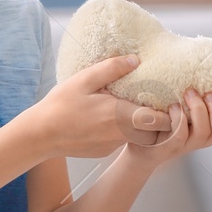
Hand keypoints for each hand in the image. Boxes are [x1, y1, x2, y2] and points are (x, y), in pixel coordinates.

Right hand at [26, 55, 173, 159]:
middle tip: (158, 102)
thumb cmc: (60, 105)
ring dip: (143, 126)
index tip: (171, 99)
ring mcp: (113, 146)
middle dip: (161, 119)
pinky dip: (125, 131)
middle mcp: (121, 135)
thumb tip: (136, 59)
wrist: (40, 135)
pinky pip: (122, 141)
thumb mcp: (84, 80)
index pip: (160, 120)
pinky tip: (112, 118)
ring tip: (137, 107)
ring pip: (139, 137)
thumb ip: (112, 69)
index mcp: (120, 116)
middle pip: (155, 132)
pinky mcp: (104, 152)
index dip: (171, 112)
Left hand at [121, 88, 211, 170]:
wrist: (140, 142)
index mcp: (210, 130)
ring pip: (204, 132)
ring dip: (198, 109)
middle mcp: (202, 140)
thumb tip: (202, 58)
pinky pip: (180, 134)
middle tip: (207, 93)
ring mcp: (186, 145)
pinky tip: (172, 107)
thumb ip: (198, 93)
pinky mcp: (169, 146)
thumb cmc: (165, 120)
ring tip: (188, 93)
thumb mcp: (186, 106)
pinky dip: (179, 118)